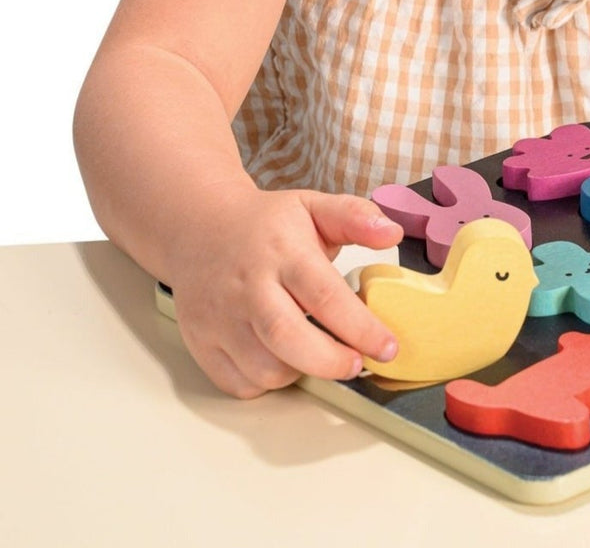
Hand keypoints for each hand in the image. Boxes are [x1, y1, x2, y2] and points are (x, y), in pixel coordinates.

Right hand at [166, 187, 403, 397]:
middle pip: (288, 338)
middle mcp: (248, 286)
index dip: (360, 328)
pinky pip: (238, 383)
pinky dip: (266, 383)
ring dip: (301, 373)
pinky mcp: (201, 341)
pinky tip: (283, 359)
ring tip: (319, 354)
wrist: (197, 226)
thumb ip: (354, 217)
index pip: (324, 295)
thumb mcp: (312, 206)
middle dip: (330, 362)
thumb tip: (392, 233)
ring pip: (264, 368)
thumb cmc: (265, 224)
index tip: (387, 347)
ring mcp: (219, 316)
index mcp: (282, 251)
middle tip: (356, 364)